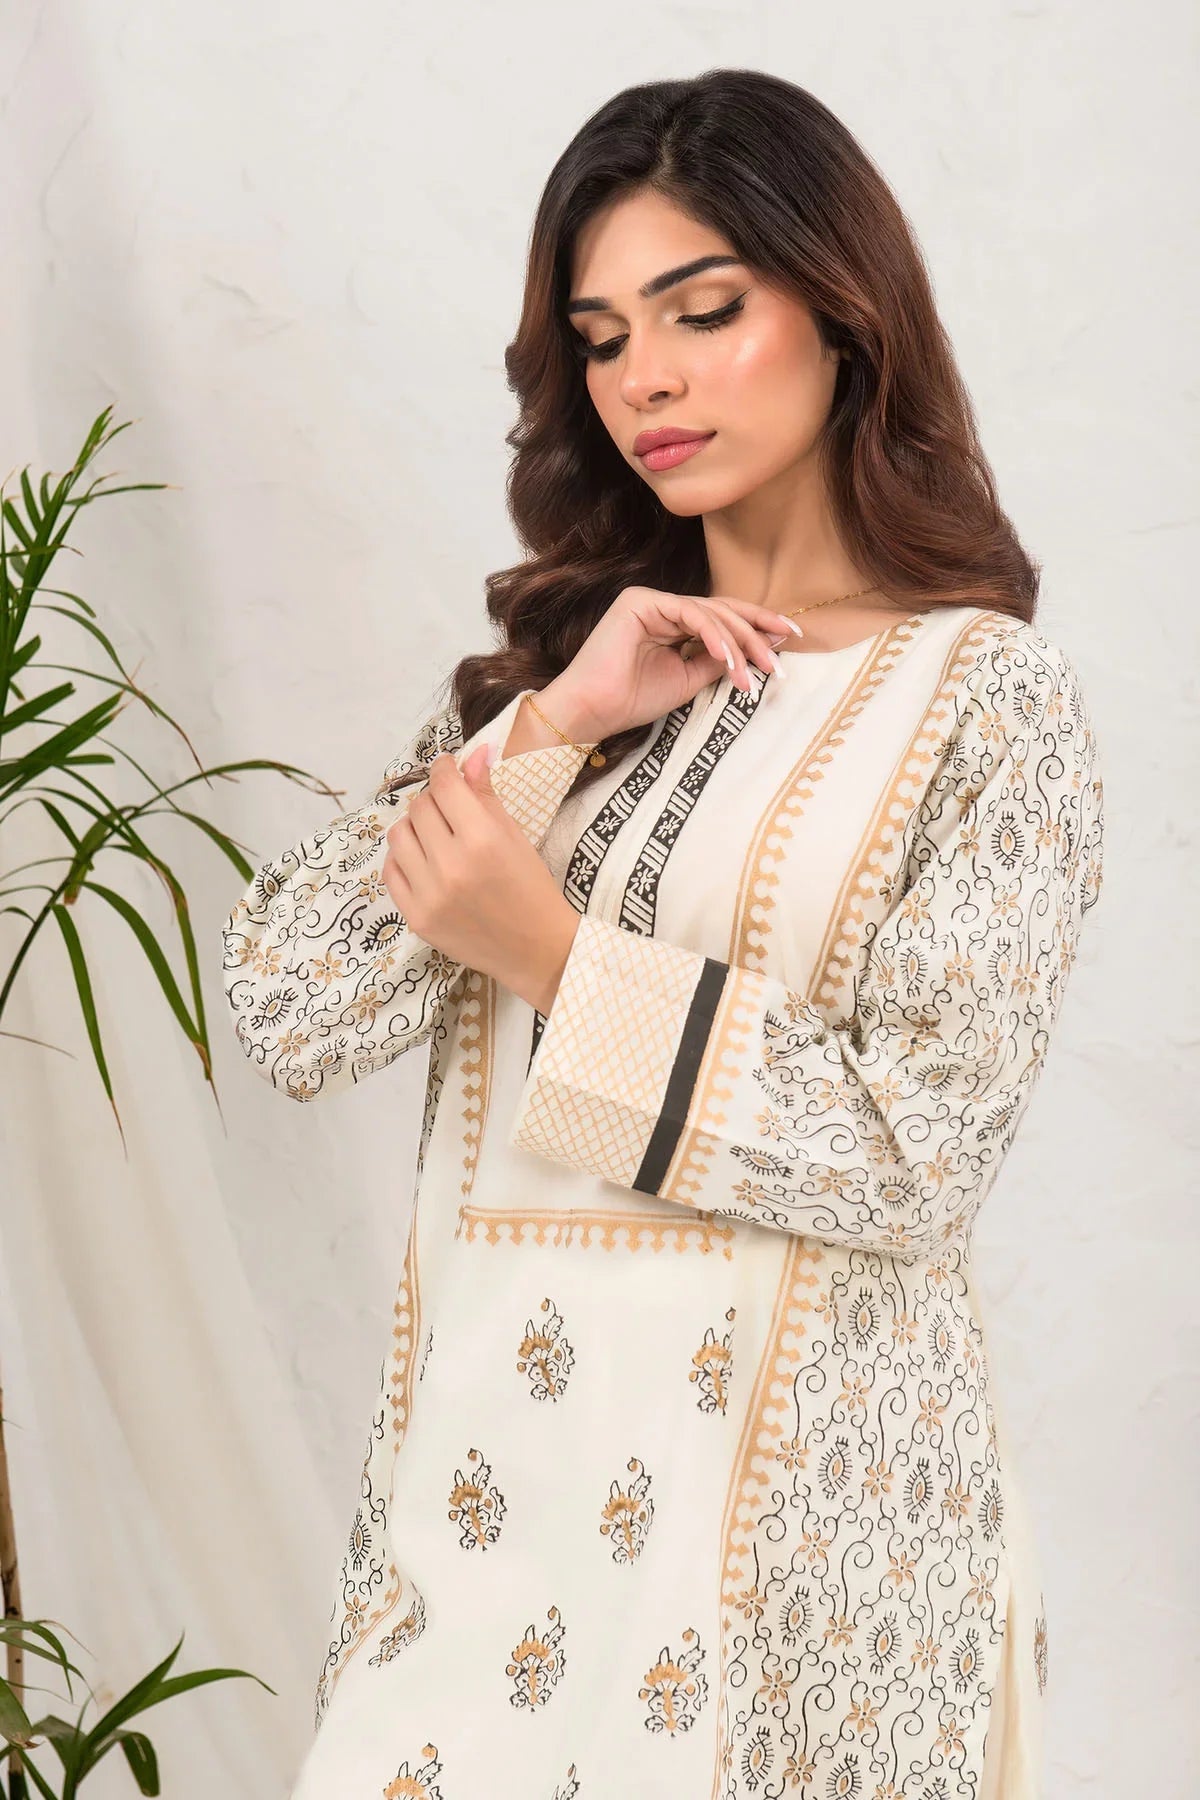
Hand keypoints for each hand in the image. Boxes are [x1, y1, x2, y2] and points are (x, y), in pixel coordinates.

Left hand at [382, 742, 578, 1012]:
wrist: (536, 949)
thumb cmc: (532, 888)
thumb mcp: (515, 836)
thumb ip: (486, 794)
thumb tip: (473, 754)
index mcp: (482, 839)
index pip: (444, 785)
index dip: (444, 769)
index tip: (447, 769)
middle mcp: (451, 865)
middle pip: (419, 808)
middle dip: (433, 800)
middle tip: (448, 808)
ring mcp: (429, 894)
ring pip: (398, 835)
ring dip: (414, 827)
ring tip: (434, 835)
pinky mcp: (416, 918)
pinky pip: (391, 871)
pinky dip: (403, 859)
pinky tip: (422, 860)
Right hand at [540, 584, 801, 744]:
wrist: (592, 712)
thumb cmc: (631, 700)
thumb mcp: (689, 680)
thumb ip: (719, 660)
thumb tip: (762, 645)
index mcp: (671, 622)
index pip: (721, 618)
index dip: (756, 626)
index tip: (789, 640)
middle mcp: (662, 606)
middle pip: (720, 611)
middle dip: (755, 634)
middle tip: (778, 660)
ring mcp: (650, 600)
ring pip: (709, 612)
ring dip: (736, 642)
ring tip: (754, 671)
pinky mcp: (640, 602)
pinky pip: (689, 613)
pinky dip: (712, 635)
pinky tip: (728, 658)